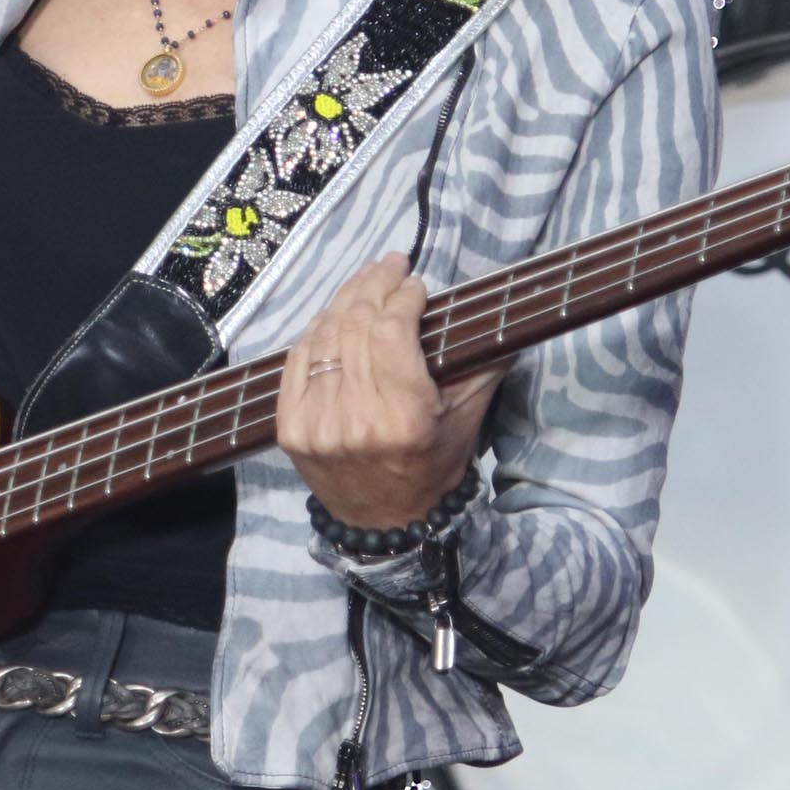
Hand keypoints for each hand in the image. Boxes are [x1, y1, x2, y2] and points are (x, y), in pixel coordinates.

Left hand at [275, 252, 502, 529]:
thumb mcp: (467, 418)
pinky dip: (315, 331)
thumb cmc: (433, 465)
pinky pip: (297, 361)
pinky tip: (334, 314)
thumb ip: (482, 365)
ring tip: (365, 280)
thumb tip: (499, 311)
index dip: (402, 297)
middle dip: (374, 286)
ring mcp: (317, 426)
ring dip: (345, 300)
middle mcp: (356, 421)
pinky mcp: (290, 429)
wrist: (385, 524)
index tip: (416, 285)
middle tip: (390, 265)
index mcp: (404, 419)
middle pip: (356, 326)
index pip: (391, 331)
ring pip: (324, 337)